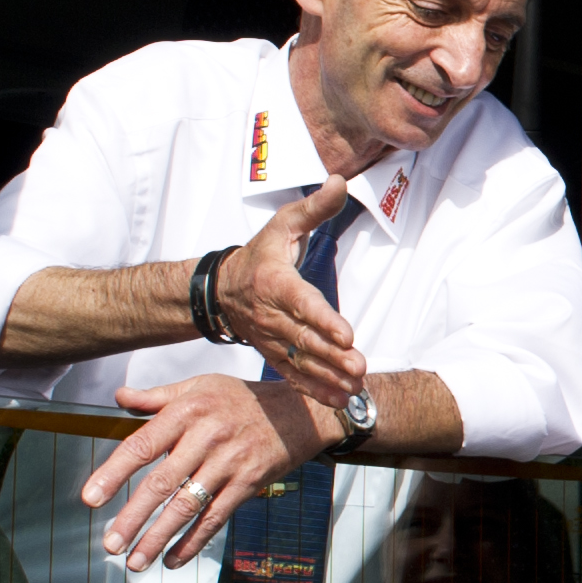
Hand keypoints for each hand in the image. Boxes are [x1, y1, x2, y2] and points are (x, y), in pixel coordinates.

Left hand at [84, 375, 329, 568]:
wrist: (301, 410)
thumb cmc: (243, 398)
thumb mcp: (200, 386)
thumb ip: (157, 396)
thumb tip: (119, 397)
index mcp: (187, 411)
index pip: (142, 445)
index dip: (113, 473)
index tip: (90, 498)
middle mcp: (207, 438)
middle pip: (162, 483)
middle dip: (133, 517)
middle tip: (109, 544)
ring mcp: (229, 463)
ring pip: (187, 506)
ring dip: (158, 538)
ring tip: (135, 562)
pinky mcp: (248, 483)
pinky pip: (216, 517)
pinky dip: (193, 542)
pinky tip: (172, 559)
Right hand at [218, 179, 370, 401]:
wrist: (222, 289)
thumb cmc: (260, 253)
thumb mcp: (283, 224)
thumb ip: (314, 207)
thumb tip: (339, 182)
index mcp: (276, 283)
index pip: (303, 303)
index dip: (324, 320)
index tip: (347, 334)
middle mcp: (272, 315)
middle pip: (305, 338)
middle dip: (332, 355)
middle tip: (359, 365)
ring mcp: (272, 339)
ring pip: (301, 361)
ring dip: (329, 377)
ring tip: (355, 387)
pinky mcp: (274, 354)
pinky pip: (294, 375)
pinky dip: (315, 390)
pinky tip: (340, 400)